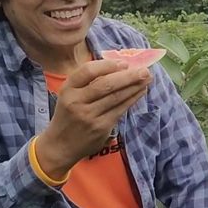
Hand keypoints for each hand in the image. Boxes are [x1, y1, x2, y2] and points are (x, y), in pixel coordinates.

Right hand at [35, 59, 152, 176]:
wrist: (60, 145)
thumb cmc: (69, 114)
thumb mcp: (70, 94)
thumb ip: (88, 82)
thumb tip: (120, 67)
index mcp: (68, 88)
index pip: (88, 71)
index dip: (108, 65)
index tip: (124, 63)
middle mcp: (76, 101)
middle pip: (106, 84)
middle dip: (128, 76)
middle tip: (145, 70)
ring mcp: (89, 116)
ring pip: (116, 97)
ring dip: (135, 87)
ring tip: (147, 79)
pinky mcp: (100, 127)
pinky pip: (120, 110)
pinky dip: (132, 99)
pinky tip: (140, 92)